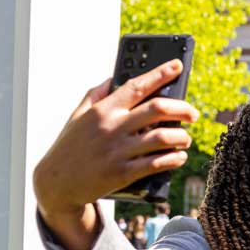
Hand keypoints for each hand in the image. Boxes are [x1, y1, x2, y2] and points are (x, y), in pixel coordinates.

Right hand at [33, 60, 198, 217]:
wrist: (57, 183)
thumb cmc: (69, 146)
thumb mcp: (78, 115)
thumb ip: (97, 94)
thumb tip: (114, 77)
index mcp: (103, 110)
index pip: (137, 86)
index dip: (160, 74)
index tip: (177, 65)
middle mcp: (113, 127)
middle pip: (158, 109)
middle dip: (182, 109)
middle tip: (193, 113)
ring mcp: (119, 151)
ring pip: (162, 137)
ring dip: (181, 137)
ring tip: (185, 138)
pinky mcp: (123, 173)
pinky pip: (157, 163)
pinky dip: (173, 159)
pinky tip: (178, 156)